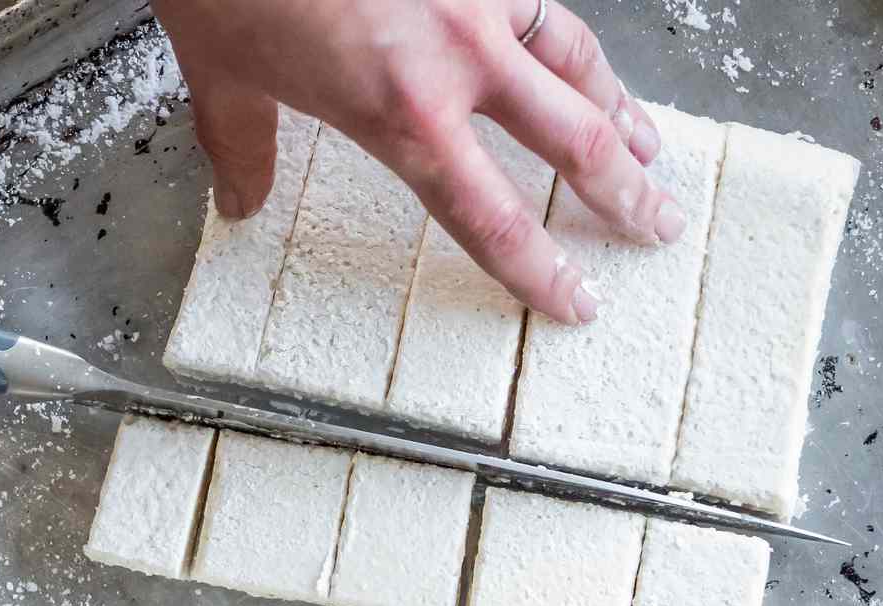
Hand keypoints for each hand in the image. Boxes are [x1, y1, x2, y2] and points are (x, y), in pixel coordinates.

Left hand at [152, 0, 678, 324]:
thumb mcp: (221, 76)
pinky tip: (577, 54)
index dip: (541, 270)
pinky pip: (540, 3)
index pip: (493, 218)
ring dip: (620, 107)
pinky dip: (567, 38)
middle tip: (660, 224)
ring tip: (648, 145)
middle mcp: (457, 58)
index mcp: (402, 113)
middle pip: (573, 140)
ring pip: (577, 60)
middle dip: (626, 191)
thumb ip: (244, 146)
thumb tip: (242, 199)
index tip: (576, 299)